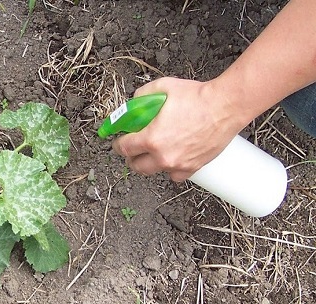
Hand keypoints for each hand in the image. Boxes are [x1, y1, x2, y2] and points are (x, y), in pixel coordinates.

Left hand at [111, 77, 246, 180]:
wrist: (226, 106)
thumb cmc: (198, 97)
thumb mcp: (163, 87)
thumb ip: (143, 96)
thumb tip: (134, 103)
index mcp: (151, 138)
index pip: (124, 148)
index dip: (118, 144)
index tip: (119, 141)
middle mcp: (163, 156)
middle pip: (136, 165)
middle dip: (131, 157)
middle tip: (133, 149)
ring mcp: (178, 164)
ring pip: (154, 171)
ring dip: (149, 163)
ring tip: (151, 153)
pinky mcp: (193, 167)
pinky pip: (175, 175)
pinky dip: (170, 169)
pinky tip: (171, 159)